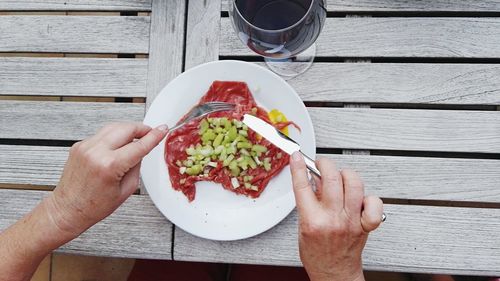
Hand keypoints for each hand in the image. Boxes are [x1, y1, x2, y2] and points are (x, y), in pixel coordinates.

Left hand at [46, 122, 167, 237]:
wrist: (67, 209)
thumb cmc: (94, 206)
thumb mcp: (126, 189)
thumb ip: (136, 166)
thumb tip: (140, 149)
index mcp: (110, 166)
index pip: (139, 145)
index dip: (154, 136)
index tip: (162, 129)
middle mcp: (96, 152)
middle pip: (126, 128)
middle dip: (141, 129)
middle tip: (150, 133)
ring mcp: (85, 147)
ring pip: (113, 127)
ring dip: (127, 130)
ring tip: (135, 139)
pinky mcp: (79, 145)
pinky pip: (102, 134)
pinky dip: (113, 137)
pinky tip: (117, 146)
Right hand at [290, 152, 383, 280]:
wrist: (334, 274)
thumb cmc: (317, 254)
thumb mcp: (303, 226)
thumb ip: (308, 202)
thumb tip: (313, 178)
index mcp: (312, 221)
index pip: (302, 186)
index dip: (298, 167)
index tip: (297, 157)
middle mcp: (333, 219)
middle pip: (331, 178)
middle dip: (324, 164)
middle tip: (321, 165)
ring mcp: (351, 221)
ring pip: (353, 183)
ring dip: (345, 174)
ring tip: (339, 178)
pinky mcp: (365, 224)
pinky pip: (374, 202)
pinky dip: (368, 196)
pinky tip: (359, 198)